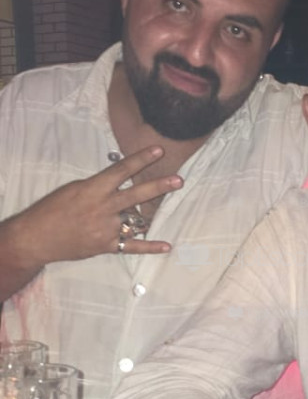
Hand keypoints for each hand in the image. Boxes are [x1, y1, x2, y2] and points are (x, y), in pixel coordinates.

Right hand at [12, 146, 181, 264]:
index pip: (121, 170)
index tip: (158, 150)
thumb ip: (98, 185)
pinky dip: (150, 247)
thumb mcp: (74, 188)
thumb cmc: (53, 209)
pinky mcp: (106, 246)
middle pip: (136, 195)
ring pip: (136, 221)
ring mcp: (106, 229)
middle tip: (178, 180)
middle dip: (158, 186)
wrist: (38, 237)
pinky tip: (166, 245)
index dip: (141, 159)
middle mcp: (103, 208)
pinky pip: (132, 247)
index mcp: (93, 189)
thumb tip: (119, 181)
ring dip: (149, 215)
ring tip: (164, 207)